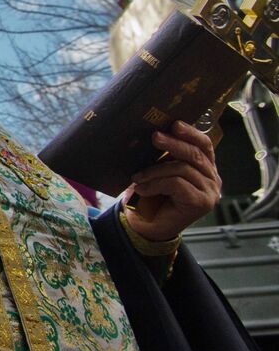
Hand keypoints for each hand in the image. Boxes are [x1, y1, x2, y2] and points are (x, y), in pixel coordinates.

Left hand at [122, 120, 221, 242]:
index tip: (174, 123)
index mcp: (205, 167)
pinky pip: (177, 183)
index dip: (191, 132)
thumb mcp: (157, 171)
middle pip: (195, 154)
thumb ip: (163, 155)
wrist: (147, 227)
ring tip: (137, 177)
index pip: (204, 144)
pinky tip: (142, 189)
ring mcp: (210, 191)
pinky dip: (155, 183)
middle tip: (154, 136)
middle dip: (172, 143)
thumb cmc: (151, 196)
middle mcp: (212, 178)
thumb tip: (154, 133)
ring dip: (155, 170)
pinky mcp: (202, 203)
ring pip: (182, 168)